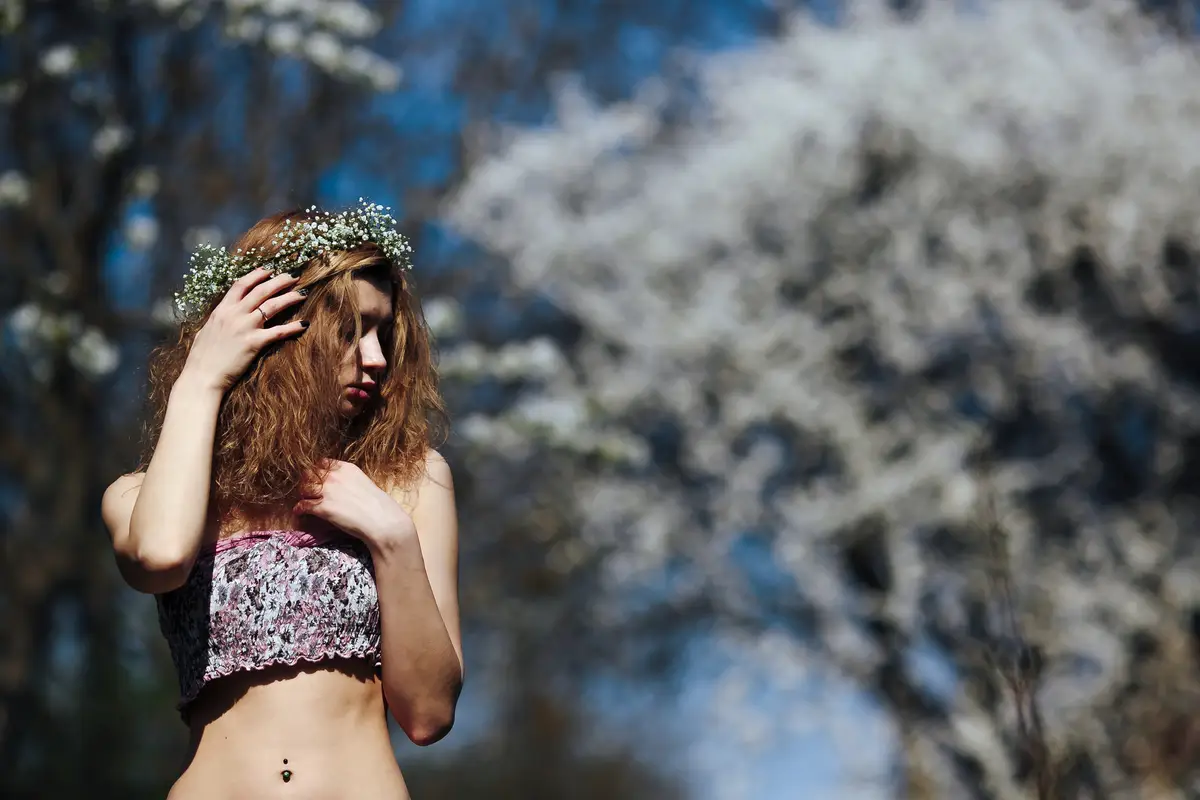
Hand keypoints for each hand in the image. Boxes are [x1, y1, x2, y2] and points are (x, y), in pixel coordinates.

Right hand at [180, 267, 308, 392]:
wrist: (202, 376)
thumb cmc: (201, 357)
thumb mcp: (207, 331)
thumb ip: (219, 319)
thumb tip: (224, 314)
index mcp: (221, 310)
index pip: (241, 285)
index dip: (256, 275)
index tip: (269, 270)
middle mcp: (234, 314)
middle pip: (261, 290)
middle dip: (279, 280)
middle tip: (294, 276)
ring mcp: (245, 327)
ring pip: (272, 306)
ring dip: (290, 297)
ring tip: (303, 292)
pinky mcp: (254, 343)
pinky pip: (278, 331)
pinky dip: (293, 327)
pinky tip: (304, 323)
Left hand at [293, 460, 414, 546]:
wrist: (382, 520)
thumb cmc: (379, 504)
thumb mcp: (364, 482)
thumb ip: (348, 479)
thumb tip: (339, 486)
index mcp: (346, 468)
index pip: (322, 463)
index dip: (318, 471)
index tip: (317, 478)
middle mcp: (334, 476)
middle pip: (309, 474)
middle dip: (307, 481)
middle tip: (308, 490)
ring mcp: (326, 491)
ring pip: (304, 489)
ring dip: (303, 494)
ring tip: (304, 500)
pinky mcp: (322, 508)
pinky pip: (303, 505)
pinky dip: (299, 509)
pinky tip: (299, 512)